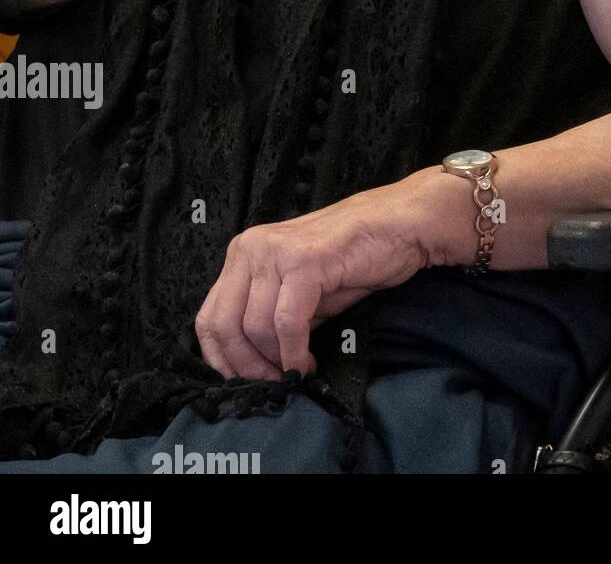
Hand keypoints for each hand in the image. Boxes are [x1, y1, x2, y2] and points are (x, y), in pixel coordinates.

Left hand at [194, 171, 465, 379]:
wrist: (401, 226)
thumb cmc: (355, 257)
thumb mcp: (300, 289)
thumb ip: (270, 314)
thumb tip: (252, 363)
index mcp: (244, 252)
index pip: (210, 316)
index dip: (223, 359)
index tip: (245, 382)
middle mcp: (251, 247)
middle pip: (224, 325)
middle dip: (246, 366)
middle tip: (273, 384)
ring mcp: (275, 252)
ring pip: (255, 327)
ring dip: (275, 361)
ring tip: (298, 370)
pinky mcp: (304, 261)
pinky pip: (286, 322)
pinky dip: (294, 352)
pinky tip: (307, 362)